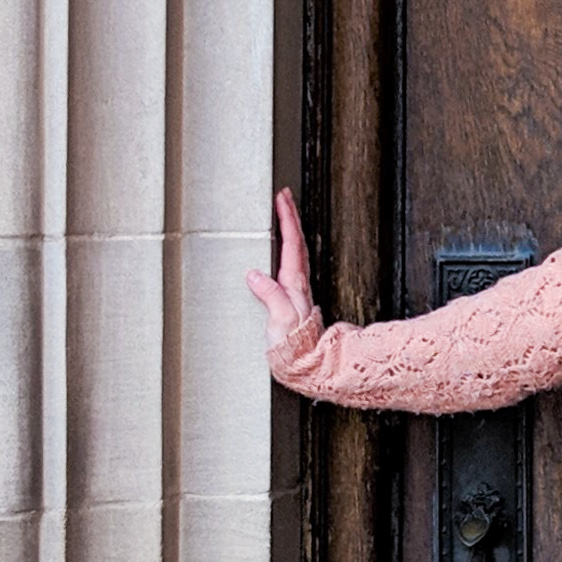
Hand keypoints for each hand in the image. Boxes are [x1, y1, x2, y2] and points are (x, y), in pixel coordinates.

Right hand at [247, 188, 320, 363]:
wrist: (307, 365)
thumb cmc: (294, 345)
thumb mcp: (280, 319)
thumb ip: (269, 296)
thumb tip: (254, 274)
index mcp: (294, 284)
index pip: (292, 244)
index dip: (287, 219)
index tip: (282, 198)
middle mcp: (298, 284)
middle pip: (297, 242)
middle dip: (291, 216)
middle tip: (284, 196)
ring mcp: (297, 291)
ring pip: (296, 252)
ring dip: (291, 230)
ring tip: (284, 214)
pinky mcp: (292, 299)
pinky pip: (291, 264)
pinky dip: (288, 249)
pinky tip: (282, 249)